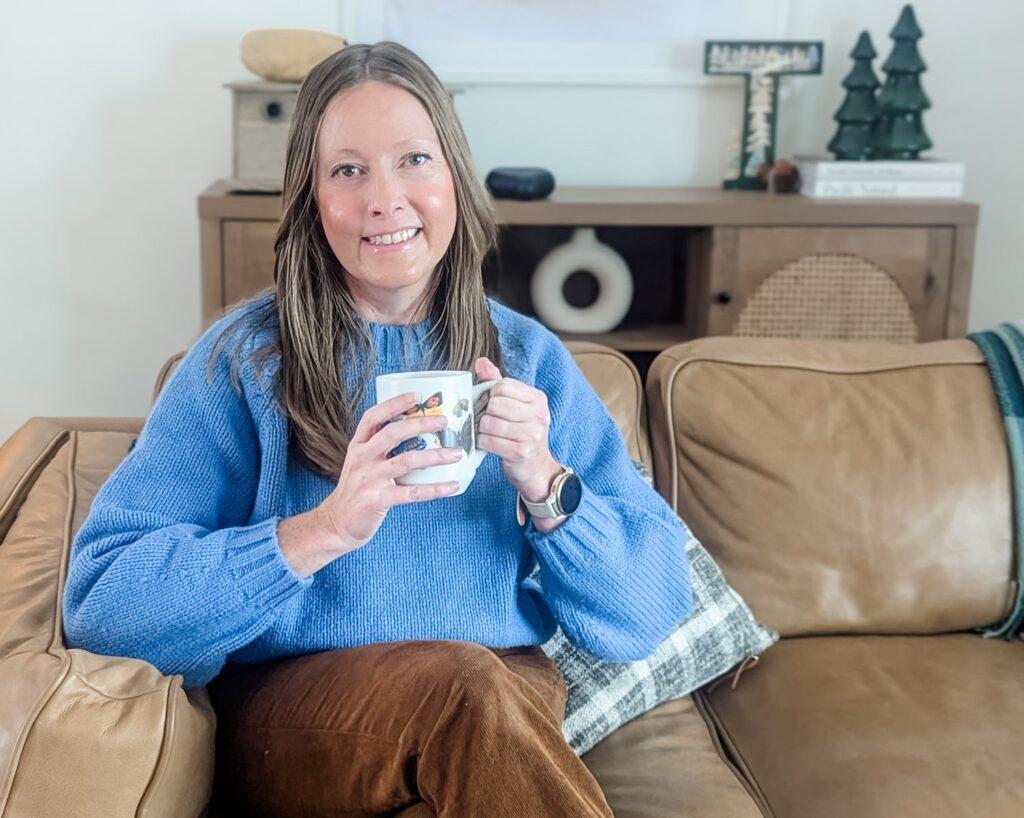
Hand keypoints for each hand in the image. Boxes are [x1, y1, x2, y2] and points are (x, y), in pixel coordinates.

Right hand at [316, 392, 463, 552]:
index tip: (414, 395)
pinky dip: (435, 489)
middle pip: (393, 433)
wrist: (336, 524)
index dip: (393, 404)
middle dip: (421, 424)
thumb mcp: (360, 463)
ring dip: (435, 456)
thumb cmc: (355, 491)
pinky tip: (452, 486)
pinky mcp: (378, 500)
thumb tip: (415, 431)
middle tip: (444, 421)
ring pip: (407, 460)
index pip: (372, 418)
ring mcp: (370, 479)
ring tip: (456, 454)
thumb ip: (379, 448)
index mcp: (358, 446)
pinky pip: (412, 492)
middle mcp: (362, 458)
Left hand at [473, 356, 562, 504]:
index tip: (492, 404)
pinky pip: (489, 441)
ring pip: (490, 422)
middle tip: (487, 420)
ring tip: (487, 432)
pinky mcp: (521, 452)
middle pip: (496, 403)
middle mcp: (538, 415)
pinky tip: (487, 443)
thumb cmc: (521, 433)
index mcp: (537, 399)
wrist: (536, 468)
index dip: (491, 394)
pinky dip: (483, 442)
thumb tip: (480, 362)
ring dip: (482, 429)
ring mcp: (531, 434)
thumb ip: (497, 382)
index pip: (503, 385)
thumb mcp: (515, 405)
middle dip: (485, 412)